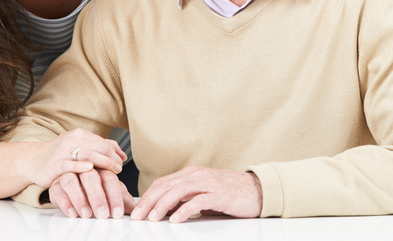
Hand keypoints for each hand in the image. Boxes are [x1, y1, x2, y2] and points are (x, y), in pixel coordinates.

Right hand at [21, 128, 125, 188]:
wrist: (33, 160)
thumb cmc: (60, 155)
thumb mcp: (79, 147)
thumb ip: (100, 148)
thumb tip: (123, 154)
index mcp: (79, 135)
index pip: (103, 142)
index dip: (115, 153)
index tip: (121, 163)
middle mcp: (72, 140)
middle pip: (98, 146)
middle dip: (112, 158)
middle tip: (119, 169)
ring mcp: (62, 151)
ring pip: (87, 153)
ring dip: (103, 162)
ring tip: (112, 171)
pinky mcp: (54, 164)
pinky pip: (69, 164)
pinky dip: (80, 166)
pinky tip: (89, 169)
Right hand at [49, 168, 135, 218]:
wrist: (70, 182)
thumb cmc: (93, 187)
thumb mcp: (109, 191)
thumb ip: (122, 198)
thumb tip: (135, 208)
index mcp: (100, 167)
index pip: (109, 178)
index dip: (114, 196)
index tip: (117, 212)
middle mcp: (84, 168)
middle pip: (90, 176)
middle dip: (97, 197)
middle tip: (102, 214)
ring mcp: (68, 173)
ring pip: (71, 180)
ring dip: (79, 198)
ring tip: (87, 214)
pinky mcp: (55, 183)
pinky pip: (56, 189)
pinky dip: (65, 202)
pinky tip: (73, 213)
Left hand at [130, 166, 262, 222]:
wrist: (256, 190)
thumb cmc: (228, 193)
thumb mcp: (202, 194)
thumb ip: (184, 199)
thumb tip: (164, 211)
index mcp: (190, 174)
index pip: (162, 183)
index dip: (147, 196)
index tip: (136, 210)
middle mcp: (197, 175)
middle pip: (166, 186)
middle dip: (149, 201)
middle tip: (138, 216)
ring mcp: (208, 183)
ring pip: (179, 191)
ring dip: (163, 205)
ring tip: (153, 218)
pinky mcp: (220, 194)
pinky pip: (199, 200)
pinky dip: (185, 209)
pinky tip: (177, 219)